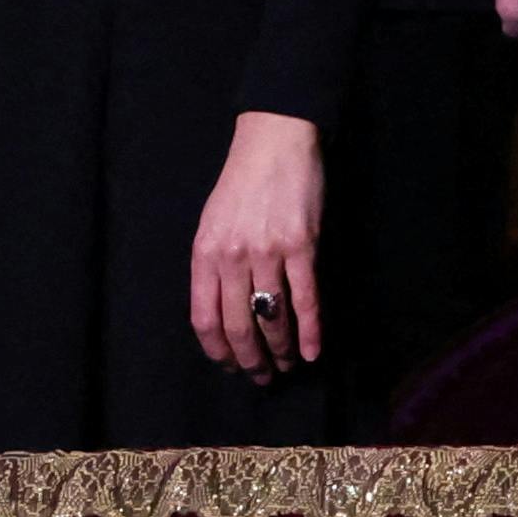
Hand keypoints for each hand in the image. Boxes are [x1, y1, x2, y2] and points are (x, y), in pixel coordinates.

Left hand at [187, 111, 323, 378]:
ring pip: (272, 318)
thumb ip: (214, 265)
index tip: (229, 366)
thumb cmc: (242, 182)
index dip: (217, 350)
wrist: (275, 140)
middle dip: (250, 360)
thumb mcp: (213, 223)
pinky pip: (306, 299)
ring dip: (281, 350)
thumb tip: (225, 310)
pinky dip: (311, 331)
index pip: (204, 318)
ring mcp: (269, 252)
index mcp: (205, 253)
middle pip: (238, 326)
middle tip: (261, 376)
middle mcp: (233, 257)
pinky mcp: (303, 245)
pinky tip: (313, 350)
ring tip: (287, 365)